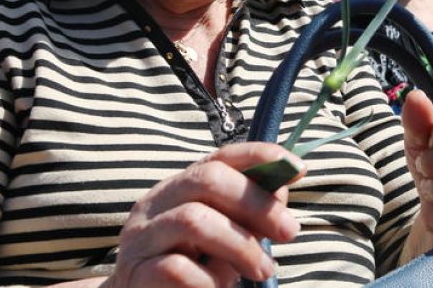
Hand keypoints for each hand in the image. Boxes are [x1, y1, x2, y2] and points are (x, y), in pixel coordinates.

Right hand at [104, 142, 304, 287]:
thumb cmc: (193, 267)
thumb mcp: (225, 236)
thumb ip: (248, 214)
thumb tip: (282, 189)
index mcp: (180, 188)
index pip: (219, 157)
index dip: (260, 156)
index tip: (297, 169)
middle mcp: (156, 203)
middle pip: (207, 179)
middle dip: (257, 203)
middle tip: (289, 232)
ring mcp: (141, 237)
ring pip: (193, 220)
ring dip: (241, 245)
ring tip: (263, 271)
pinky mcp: (135, 273)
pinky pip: (176, 268)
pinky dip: (208, 279)